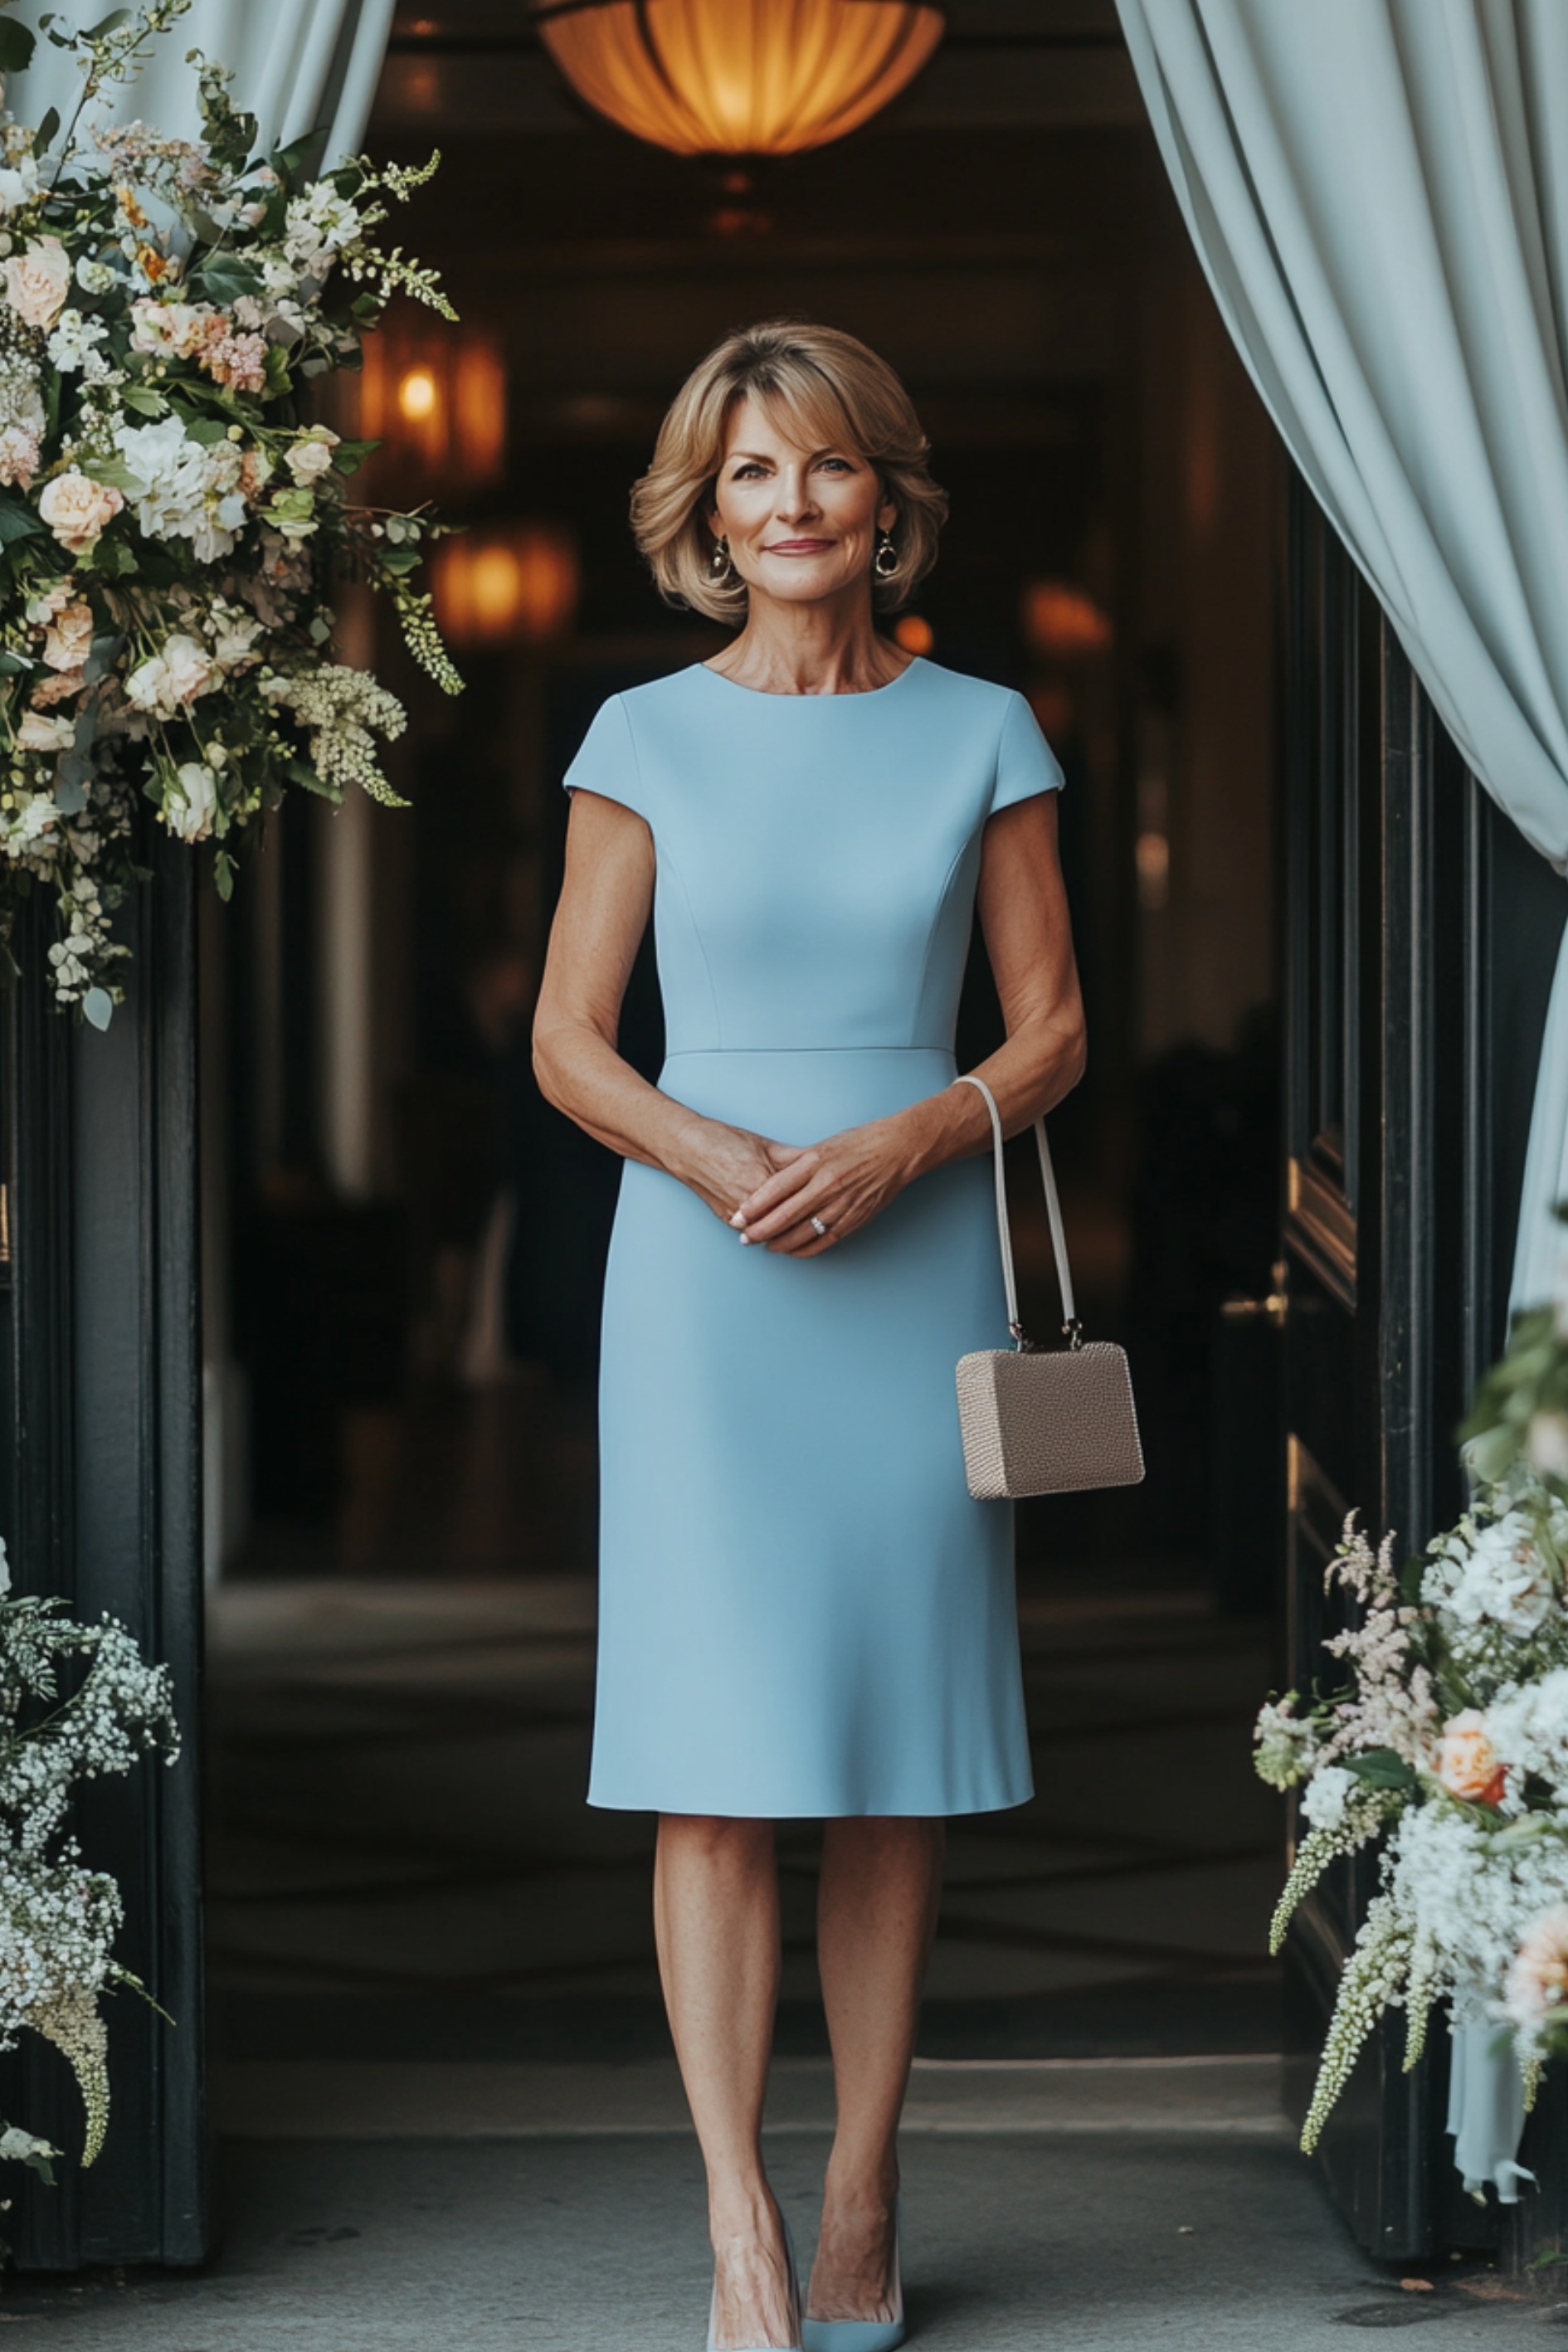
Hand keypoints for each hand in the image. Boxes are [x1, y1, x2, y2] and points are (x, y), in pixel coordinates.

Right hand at [674, 1116, 816, 1228]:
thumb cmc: (722, 1141)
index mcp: (760, 1179)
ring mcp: (735, 1214)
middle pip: (785, 1219)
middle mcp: (748, 1201)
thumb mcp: (764, 1144)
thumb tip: (819, 1160)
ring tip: (810, 1229)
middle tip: (826, 1219)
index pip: (795, 1197)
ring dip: (789, 1230)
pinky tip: (784, 1231)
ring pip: (770, 1230)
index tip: (832, 1202)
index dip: (814, 1201)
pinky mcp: (727, 1219)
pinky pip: (753, 1230)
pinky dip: (768, 1231)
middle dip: (807, 1220)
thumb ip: (792, 1158)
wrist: (687, 1148)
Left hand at [727, 1116, 915, 1255]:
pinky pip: (825, 1240)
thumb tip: (769, 1180)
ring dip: (781, 1243)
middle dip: (760, 1230)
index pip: (774, 1189)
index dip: (753, 1207)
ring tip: (765, 1246)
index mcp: (814, 1163)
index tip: (738, 1216)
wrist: (898, 1150)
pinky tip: (794, 1251)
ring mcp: (842, 1204)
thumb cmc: (859, 1144)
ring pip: (803, 1232)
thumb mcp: (822, 1146)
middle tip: (744, 1238)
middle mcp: (826, 1185)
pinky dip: (807, 1249)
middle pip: (784, 1215)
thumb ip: (796, 1165)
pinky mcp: (855, 1218)